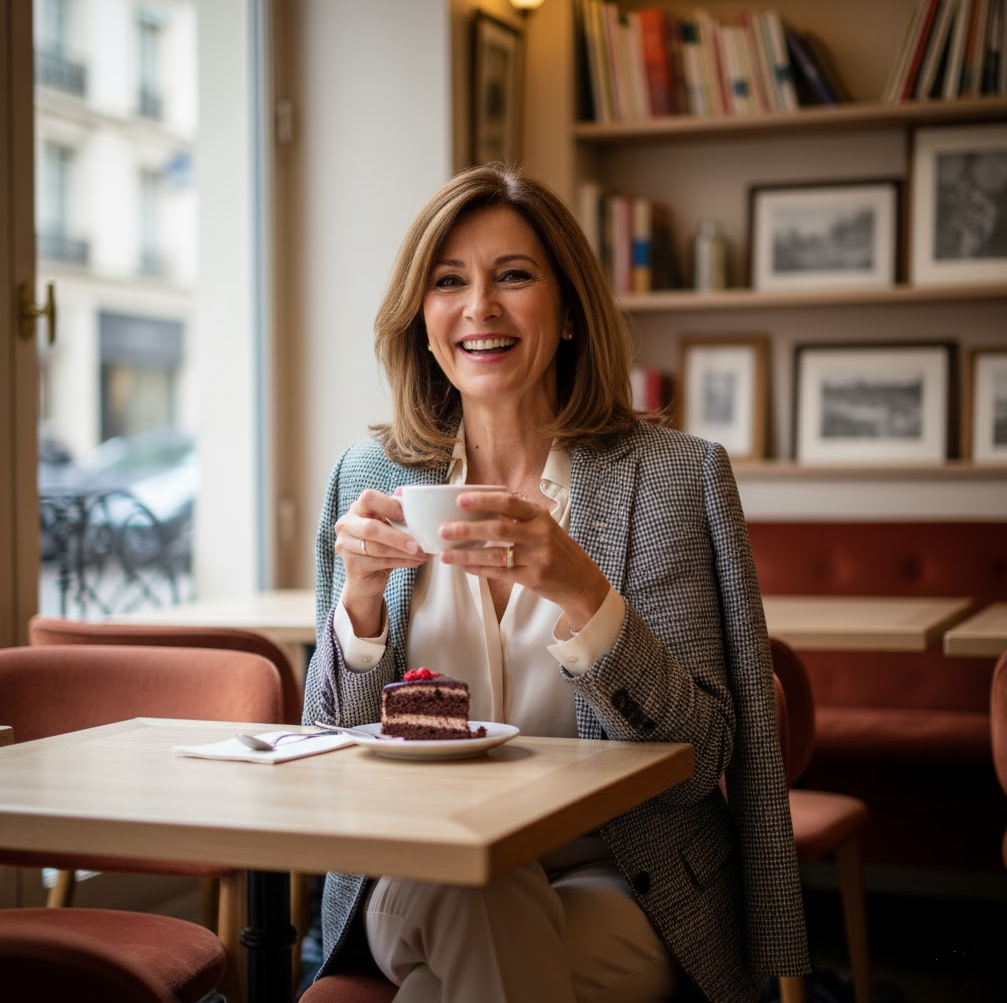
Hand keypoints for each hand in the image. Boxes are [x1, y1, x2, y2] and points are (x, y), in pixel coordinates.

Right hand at [334, 488, 427, 635]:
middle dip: (397, 537)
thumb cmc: (381, 543)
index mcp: (358, 508)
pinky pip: (379, 562)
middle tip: (418, 545)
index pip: (368, 498)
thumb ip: (397, 510)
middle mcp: (346, 524)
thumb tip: (409, 493)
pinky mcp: (351, 564)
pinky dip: (401, 562)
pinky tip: (416, 561)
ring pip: (377, 548)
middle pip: (371, 528)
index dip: (388, 505)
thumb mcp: (389, 524)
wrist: (367, 576)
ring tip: (422, 553)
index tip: (404, 515)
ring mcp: (345, 545)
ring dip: (403, 552)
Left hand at [438, 490, 609, 631]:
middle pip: (498, 529)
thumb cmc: (558, 551)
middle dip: (467, 529)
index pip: (509, 503)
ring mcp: (537, 558)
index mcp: (541, 516)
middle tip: (444, 529)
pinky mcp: (533, 578)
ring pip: (495, 554)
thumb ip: (519, 519)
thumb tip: (481, 509)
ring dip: (467, 554)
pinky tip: (464, 566)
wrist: (582, 582)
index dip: (484, 500)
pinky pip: (500, 573)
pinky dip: (479, 569)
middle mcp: (540, 535)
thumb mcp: (545, 528)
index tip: (460, 499)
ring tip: (446, 553)